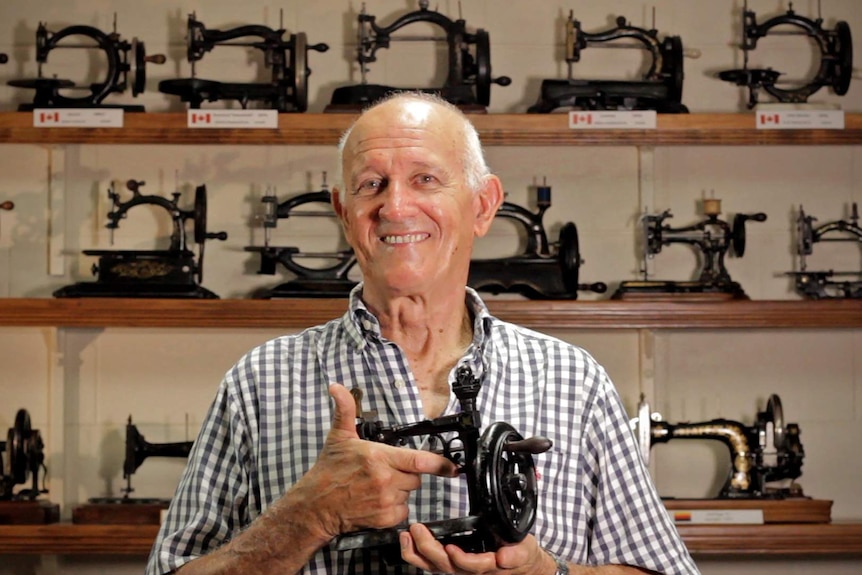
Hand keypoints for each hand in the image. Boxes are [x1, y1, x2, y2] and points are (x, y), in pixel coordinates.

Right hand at [290, 384, 458, 539]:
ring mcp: (385, 500)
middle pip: (415, 476)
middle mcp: (385, 479)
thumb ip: (345, 410)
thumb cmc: (329, 472)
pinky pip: (403, 511)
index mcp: (378, 457)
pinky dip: (395, 507)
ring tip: (378, 485)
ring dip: (400, 490)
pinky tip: (378, 500)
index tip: (451, 467)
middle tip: (386, 471)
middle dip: (406, 473)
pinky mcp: (384, 518)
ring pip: (409, 493)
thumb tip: (337, 388)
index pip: (418, 460)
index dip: (440, 464)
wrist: (316, 506)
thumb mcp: (339, 437)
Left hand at [399, 525, 553, 574]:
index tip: (451, 548)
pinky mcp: (451, 562)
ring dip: (417, 552)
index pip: (471, 566)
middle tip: (417, 529)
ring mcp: (458, 568)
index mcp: (487, 566)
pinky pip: (431, 562)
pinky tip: (408, 539)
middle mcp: (468, 570)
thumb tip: (504, 557)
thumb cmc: (520, 555)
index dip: (461, 559)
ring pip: (434, 566)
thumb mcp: (525, 551)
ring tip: (406, 535)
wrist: (520, 564)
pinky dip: (417, 553)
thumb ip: (517, 554)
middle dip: (429, 549)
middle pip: (445, 565)